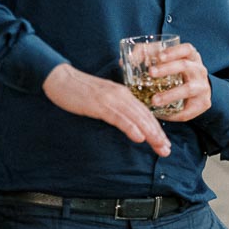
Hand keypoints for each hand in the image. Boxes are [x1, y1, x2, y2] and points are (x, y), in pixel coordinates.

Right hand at [42, 63, 171, 156]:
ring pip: (136, 117)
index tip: (165, 143)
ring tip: (160, 145)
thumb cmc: (80, 91)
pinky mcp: (99, 104)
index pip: (144, 113)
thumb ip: (116, 109)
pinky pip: (118, 117)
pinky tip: (139, 137)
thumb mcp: (103, 99)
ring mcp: (111, 99)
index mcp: (123, 94)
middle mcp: (121, 95)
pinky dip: (131, 127)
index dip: (156, 128)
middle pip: (144, 116)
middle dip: (157, 134)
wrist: (61, 78)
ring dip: (150, 133)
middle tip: (167, 149)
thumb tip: (127, 124)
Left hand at [147, 42, 212, 121]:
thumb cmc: (178, 74)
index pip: (187, 49)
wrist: (199, 91)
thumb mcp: (168, 62)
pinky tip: (161, 114)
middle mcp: (199, 70)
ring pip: (188, 89)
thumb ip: (147, 57)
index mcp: (191, 57)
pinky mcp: (203, 103)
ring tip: (154, 100)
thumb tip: (123, 62)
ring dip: (170, 94)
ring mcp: (203, 87)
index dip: (174, 51)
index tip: (159, 56)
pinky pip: (188, 110)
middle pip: (185, 66)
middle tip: (151, 73)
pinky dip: (174, 114)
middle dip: (167, 69)